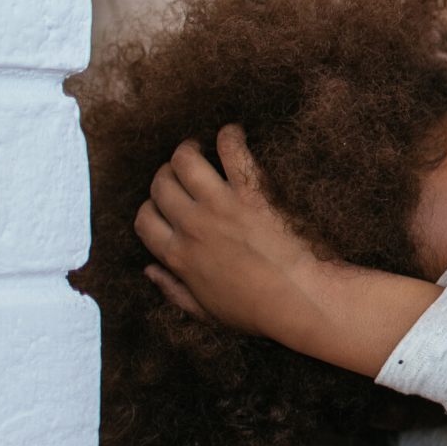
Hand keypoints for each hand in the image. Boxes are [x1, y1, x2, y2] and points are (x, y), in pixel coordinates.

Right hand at [134, 124, 326, 340]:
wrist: (302, 299)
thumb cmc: (259, 310)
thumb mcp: (207, 312)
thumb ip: (174, 290)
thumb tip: (149, 270)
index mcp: (179, 256)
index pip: (145, 220)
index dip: (151, 208)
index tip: (165, 204)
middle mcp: (193, 226)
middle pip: (161, 185)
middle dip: (166, 175)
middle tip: (181, 171)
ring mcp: (222, 205)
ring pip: (184, 160)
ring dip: (188, 149)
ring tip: (198, 146)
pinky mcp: (252, 191)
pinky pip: (231, 150)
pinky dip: (229, 136)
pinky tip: (233, 133)